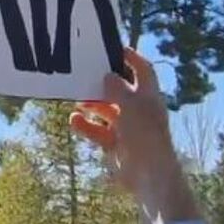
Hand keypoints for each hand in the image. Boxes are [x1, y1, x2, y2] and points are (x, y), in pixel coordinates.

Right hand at [70, 46, 200, 223]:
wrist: (149, 175)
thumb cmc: (144, 135)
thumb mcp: (130, 105)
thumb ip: (117, 88)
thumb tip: (107, 75)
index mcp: (149, 97)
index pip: (143, 70)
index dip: (131, 58)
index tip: (112, 48)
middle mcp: (138, 110)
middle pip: (119, 89)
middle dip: (102, 82)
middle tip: (84, 73)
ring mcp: (126, 128)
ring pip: (105, 110)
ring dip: (91, 103)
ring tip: (76, 98)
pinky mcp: (114, 144)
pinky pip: (96, 130)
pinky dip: (85, 125)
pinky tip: (73, 119)